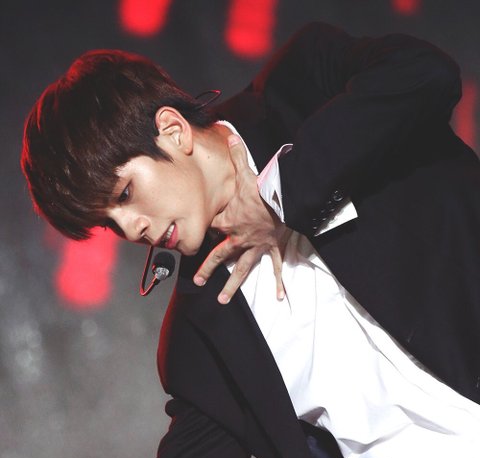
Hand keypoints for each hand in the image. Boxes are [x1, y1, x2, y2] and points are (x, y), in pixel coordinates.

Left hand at [194, 135, 286, 303]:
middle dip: (207, 269)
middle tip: (197, 281)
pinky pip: (275, 268)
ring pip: (242, 269)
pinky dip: (278, 282)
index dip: (205, 231)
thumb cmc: (262, 189)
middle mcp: (240, 238)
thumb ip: (236, 154)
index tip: (196, 237)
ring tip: (222, 299)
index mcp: (230, 222)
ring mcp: (256, 246)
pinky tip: (279, 297)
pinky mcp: (273, 249)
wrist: (283, 202)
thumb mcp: (246, 171)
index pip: (213, 228)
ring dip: (232, 285)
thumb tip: (230, 133)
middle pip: (220, 256)